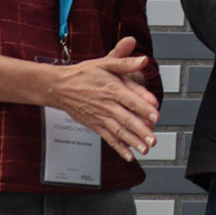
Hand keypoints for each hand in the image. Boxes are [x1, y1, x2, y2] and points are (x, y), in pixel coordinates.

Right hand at [45, 36, 157, 159]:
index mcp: (112, 88)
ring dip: (132, 141)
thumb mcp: (105, 63)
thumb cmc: (83, 74)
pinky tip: (129, 155)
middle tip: (153, 139)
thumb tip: (143, 59)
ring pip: (119, 131)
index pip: (131, 100)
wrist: (59, 87)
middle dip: (141, 130)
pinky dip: (119, 147)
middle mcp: (107, 105)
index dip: (144, 108)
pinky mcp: (95, 125)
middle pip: (126, 119)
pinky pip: (109, 138)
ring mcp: (101, 117)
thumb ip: (125, 62)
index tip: (156, 115)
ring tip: (145, 149)